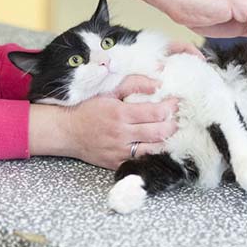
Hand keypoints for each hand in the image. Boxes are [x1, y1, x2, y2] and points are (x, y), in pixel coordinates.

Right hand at [29, 76, 177, 169]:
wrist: (66, 132)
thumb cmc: (88, 108)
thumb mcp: (109, 90)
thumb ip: (134, 83)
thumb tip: (157, 83)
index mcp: (120, 114)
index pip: (156, 113)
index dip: (171, 107)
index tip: (178, 101)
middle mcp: (122, 135)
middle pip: (159, 133)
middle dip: (174, 124)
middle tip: (180, 117)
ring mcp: (120, 152)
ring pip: (154, 150)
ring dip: (168, 141)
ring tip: (174, 131)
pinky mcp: (118, 164)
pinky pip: (142, 161)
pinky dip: (154, 153)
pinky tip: (160, 145)